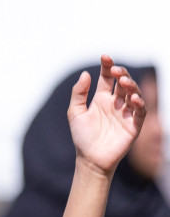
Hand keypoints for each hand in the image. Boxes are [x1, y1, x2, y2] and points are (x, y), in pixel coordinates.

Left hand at [69, 55, 146, 176]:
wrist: (90, 159)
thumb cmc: (82, 137)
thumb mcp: (75, 113)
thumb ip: (79, 94)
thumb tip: (85, 74)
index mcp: (102, 98)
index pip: (107, 78)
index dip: (107, 67)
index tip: (105, 57)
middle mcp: (116, 103)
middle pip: (122, 83)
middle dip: (121, 74)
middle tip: (115, 70)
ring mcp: (126, 112)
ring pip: (133, 93)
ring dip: (130, 85)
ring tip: (123, 81)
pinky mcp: (134, 124)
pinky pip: (140, 111)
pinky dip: (138, 103)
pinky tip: (132, 98)